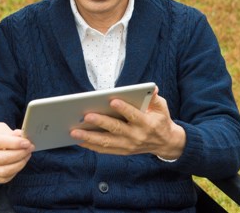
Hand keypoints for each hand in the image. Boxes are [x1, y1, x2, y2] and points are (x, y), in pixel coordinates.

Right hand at [0, 122, 34, 183]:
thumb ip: (8, 132)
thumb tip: (21, 136)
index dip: (14, 143)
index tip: (27, 142)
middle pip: (0, 159)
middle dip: (19, 154)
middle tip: (30, 148)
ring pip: (3, 171)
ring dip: (19, 164)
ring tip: (27, 155)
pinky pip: (3, 178)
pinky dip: (15, 172)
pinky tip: (20, 163)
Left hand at [70, 88, 185, 158]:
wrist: (166, 143)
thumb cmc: (159, 119)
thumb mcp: (161, 107)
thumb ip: (153, 98)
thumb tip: (151, 88)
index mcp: (147, 124)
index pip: (134, 115)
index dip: (124, 108)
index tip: (112, 100)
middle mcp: (137, 136)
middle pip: (116, 129)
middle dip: (100, 122)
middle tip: (85, 116)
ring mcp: (128, 146)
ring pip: (106, 142)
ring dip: (89, 138)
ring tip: (74, 132)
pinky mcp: (122, 151)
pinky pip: (104, 150)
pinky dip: (91, 146)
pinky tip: (78, 140)